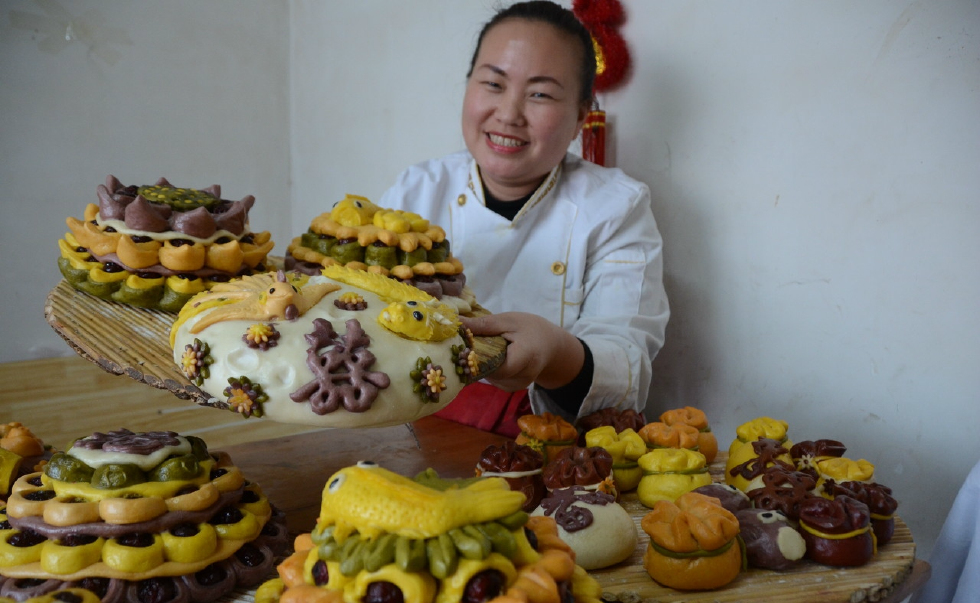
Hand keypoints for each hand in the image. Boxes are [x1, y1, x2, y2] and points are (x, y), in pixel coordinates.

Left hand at [461, 312, 583, 391]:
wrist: (550, 346)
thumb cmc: (531, 329)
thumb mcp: (509, 321)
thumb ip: (483, 324)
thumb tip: (455, 322)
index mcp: (526, 357)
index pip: (496, 366)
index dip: (477, 358)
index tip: (463, 345)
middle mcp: (522, 378)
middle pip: (489, 373)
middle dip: (474, 359)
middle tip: (465, 345)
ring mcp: (515, 386)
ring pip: (488, 377)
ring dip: (479, 364)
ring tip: (480, 348)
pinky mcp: (510, 388)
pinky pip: (491, 379)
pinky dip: (486, 368)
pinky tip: (488, 356)